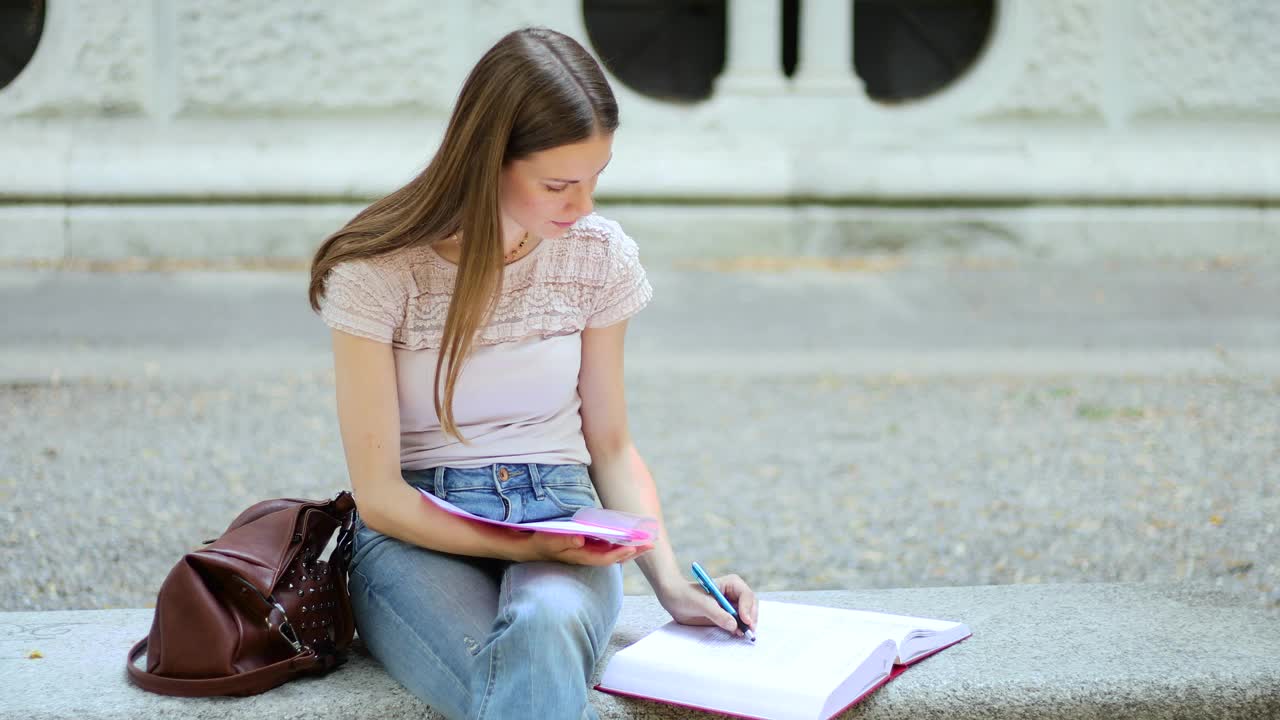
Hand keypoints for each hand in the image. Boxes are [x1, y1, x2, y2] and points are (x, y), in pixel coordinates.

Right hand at [510, 531, 653, 565]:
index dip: (621, 553)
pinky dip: (619, 542)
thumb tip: (581, 540)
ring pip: (613, 552)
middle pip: (615, 556)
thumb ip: (564, 541)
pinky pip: (607, 546)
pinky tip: (628, 537)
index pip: (606, 558)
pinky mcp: (586, 546)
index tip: (635, 548)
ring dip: (629, 547)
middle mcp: (587, 556)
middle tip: (651, 544)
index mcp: (581, 556)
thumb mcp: (549, 540)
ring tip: (645, 541)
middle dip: (633, 551)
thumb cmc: (541, 542)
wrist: (530, 546)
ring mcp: (587, 552)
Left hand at [658, 573, 757, 636]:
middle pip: (750, 606)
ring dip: (746, 626)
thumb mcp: (701, 604)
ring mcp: (730, 607)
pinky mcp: (725, 618)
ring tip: (743, 635)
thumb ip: (718, 614)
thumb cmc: (686, 595)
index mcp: (731, 584)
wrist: (673, 599)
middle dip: (751, 618)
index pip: (746, 595)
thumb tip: (734, 625)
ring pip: (746, 617)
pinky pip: (737, 625)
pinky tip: (737, 635)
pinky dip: (739, 630)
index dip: (748, 608)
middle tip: (748, 631)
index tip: (745, 620)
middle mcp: (734, 595)